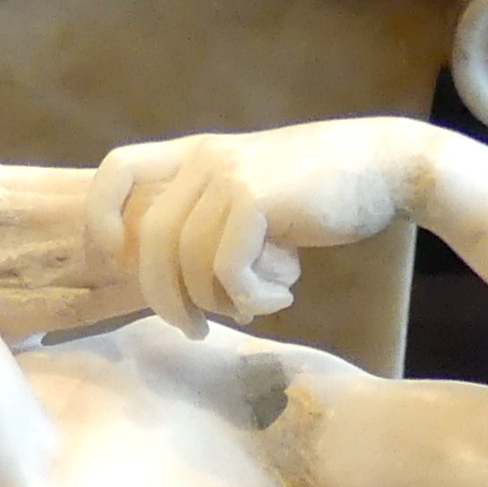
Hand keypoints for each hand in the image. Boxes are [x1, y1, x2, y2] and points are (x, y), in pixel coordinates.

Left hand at [87, 119, 432, 337]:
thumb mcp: (254, 203)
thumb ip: (212, 228)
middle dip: (167, 300)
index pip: (118, 169)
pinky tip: (285, 292)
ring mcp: (229, 176)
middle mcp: (204, 159)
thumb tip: (178, 292)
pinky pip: (227, 271)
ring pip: (189, 264)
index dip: (101, 216)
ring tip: (262, 303)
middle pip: (150, 243)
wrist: (386, 169)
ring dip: (222, 302)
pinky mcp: (256, 199)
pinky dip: (253, 297)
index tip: (114, 259)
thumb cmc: (322, 197)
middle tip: (196, 331)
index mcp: (195, 155)